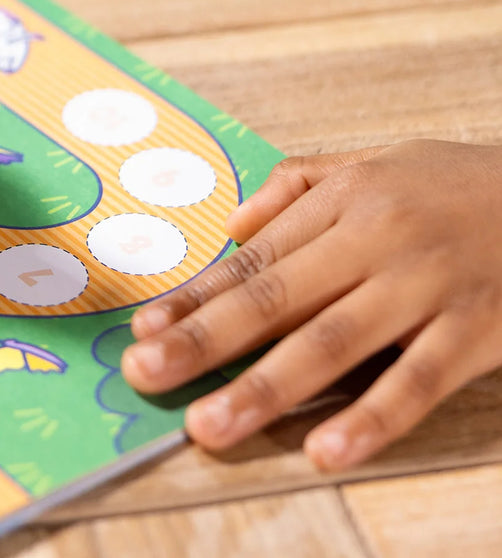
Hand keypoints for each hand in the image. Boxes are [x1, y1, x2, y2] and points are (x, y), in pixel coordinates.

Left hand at [121, 140, 501, 469]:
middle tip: (144, 376)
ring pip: (331, 342)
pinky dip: (371, 417)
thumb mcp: (375, 162)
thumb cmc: (458, 183)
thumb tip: (234, 226)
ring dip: (264, 388)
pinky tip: (325, 450)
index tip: (143, 331)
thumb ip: (300, 185)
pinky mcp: (479, 329)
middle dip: (203, 341)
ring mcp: (425, 286)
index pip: (253, 259)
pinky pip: (418, 379)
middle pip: (274, 298)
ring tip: (210, 425)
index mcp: (343, 201)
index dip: (195, 298)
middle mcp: (374, 239)